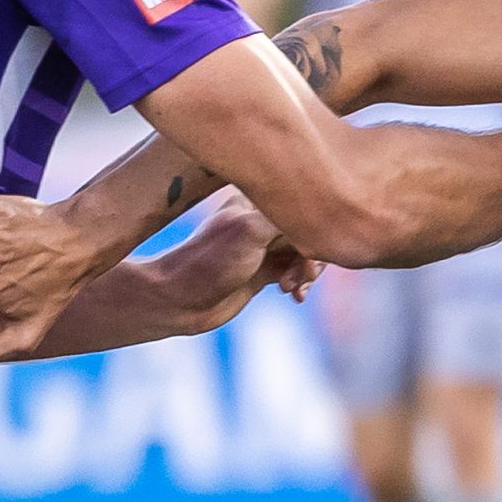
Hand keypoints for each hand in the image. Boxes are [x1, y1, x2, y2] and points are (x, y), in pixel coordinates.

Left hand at [156, 198, 321, 331]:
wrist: (179, 301)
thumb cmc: (210, 263)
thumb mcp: (252, 231)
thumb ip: (288, 217)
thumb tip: (322, 210)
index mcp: (255, 199)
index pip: (301, 204)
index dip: (313, 227)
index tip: (309, 251)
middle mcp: (260, 219)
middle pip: (308, 229)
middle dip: (313, 254)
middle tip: (304, 275)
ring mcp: (262, 245)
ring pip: (305, 253)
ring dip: (307, 272)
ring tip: (294, 288)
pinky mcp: (262, 270)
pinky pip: (295, 272)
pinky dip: (300, 284)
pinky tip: (294, 296)